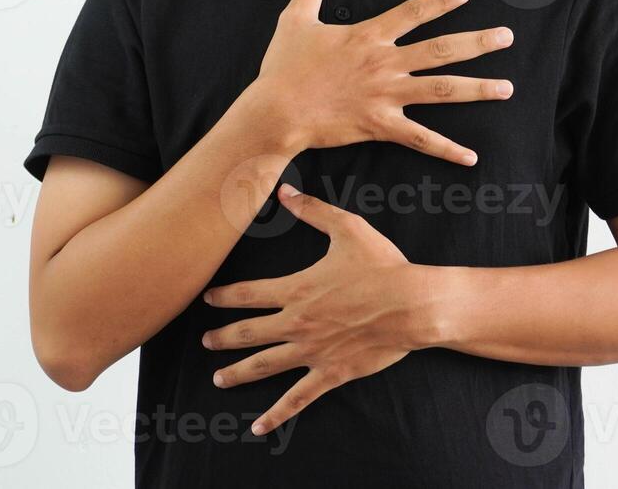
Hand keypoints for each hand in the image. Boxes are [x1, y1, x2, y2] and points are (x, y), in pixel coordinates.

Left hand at [201, 184, 432, 435]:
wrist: (413, 304)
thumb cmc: (383, 266)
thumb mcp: (347, 229)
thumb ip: (313, 211)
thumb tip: (285, 191)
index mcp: (297, 290)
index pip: (249, 294)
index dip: (224, 296)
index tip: (207, 299)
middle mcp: (297, 323)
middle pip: (248, 332)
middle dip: (223, 337)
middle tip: (205, 341)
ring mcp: (312, 351)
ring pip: (264, 366)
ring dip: (237, 372)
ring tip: (218, 379)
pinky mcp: (331, 372)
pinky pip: (297, 398)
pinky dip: (277, 414)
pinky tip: (259, 427)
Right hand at [254, 0, 514, 165]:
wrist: (276, 110)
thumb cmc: (285, 67)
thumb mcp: (296, 19)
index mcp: (368, 35)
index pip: (413, 12)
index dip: (441, 1)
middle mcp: (385, 62)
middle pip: (441, 50)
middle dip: (478, 42)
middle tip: (507, 36)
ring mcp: (386, 95)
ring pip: (442, 90)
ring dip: (477, 89)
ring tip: (507, 87)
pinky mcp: (380, 124)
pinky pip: (421, 138)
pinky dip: (447, 149)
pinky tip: (471, 156)